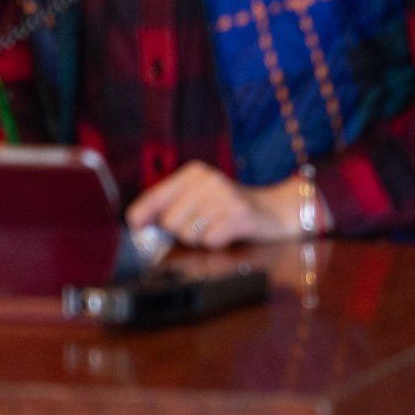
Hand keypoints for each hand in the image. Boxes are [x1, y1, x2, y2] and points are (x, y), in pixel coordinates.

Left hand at [125, 162, 301, 249]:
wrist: (274, 209)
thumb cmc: (228, 206)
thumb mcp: (198, 197)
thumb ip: (168, 207)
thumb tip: (140, 227)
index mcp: (193, 173)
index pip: (151, 198)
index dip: (141, 219)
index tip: (140, 229)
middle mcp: (208, 180)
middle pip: (169, 222)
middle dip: (180, 231)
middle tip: (198, 225)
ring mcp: (225, 197)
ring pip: (189, 234)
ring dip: (200, 238)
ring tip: (216, 226)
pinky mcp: (239, 216)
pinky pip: (210, 241)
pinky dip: (217, 242)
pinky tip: (228, 232)